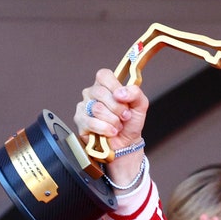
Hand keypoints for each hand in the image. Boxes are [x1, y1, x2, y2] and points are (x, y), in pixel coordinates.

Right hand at [75, 67, 148, 186]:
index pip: (103, 75)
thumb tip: (120, 93)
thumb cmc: (130, 122)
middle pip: (100, 92)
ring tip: (117, 125)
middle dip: (117, 108)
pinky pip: (91, 122)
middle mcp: (92, 93)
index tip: (123, 98)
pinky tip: (111, 132)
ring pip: (96, 108)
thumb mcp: (140, 105)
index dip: (114, 86)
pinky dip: (105, 129)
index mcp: (105, 85)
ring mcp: (84, 106)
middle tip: (124, 116)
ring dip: (113, 120)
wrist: (127, 143)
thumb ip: (135, 93)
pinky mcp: (80, 121)